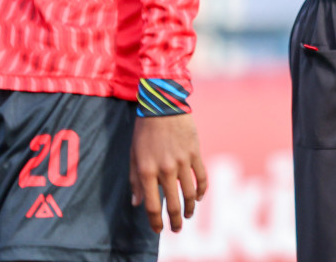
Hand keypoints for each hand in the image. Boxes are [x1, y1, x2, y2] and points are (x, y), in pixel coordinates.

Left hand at [129, 113, 207, 233]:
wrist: (163, 105)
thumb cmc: (144, 131)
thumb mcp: (133, 155)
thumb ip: (135, 180)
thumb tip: (137, 203)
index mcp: (146, 171)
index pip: (152, 205)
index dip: (155, 221)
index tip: (158, 229)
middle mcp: (165, 169)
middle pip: (173, 204)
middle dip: (175, 221)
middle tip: (176, 229)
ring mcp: (182, 161)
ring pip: (189, 193)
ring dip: (190, 208)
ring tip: (188, 215)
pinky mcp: (194, 153)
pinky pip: (201, 177)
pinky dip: (202, 190)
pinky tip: (199, 197)